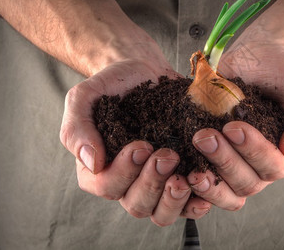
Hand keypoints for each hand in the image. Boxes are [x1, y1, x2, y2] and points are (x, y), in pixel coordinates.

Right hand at [60, 57, 210, 225]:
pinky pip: (189, 201)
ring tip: (188, 176)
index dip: (124, 172)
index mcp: (98, 169)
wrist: (143, 71)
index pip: (107, 187)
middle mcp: (127, 182)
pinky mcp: (180, 174)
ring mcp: (155, 182)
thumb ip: (77, 128)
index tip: (141, 146)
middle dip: (153, 183)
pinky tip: (206, 182)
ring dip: (175, 199)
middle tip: (168, 154)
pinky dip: (198, 200)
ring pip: (162, 212)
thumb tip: (92, 162)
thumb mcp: (84, 98)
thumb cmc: (112, 85)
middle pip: (137, 205)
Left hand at [186, 40, 283, 209]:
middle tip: (205, 136)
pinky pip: (206, 177)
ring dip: (208, 173)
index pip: (275, 168)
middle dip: (225, 162)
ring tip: (195, 144)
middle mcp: (265, 164)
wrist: (259, 54)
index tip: (234, 127)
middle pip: (248, 182)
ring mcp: (239, 161)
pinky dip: (194, 174)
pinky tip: (181, 164)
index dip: (254, 152)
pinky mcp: (217, 154)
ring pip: (226, 187)